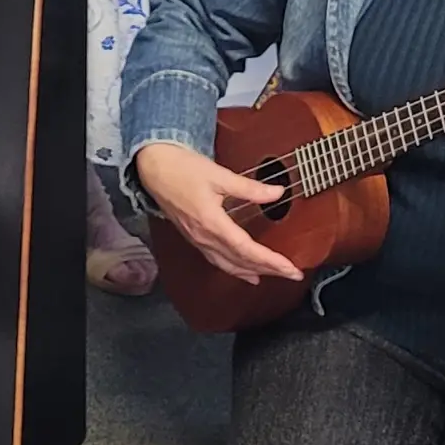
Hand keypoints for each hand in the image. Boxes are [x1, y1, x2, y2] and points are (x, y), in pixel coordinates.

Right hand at [131, 141, 298, 285]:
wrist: (153, 168)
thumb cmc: (181, 169)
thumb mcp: (219, 175)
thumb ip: (250, 188)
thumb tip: (277, 192)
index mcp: (212, 222)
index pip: (247, 249)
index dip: (271, 261)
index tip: (290, 268)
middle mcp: (204, 236)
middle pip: (241, 261)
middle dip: (269, 270)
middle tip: (292, 275)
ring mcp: (197, 239)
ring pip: (228, 264)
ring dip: (252, 271)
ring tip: (272, 276)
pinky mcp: (193, 237)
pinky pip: (216, 260)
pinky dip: (233, 268)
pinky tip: (243, 270)